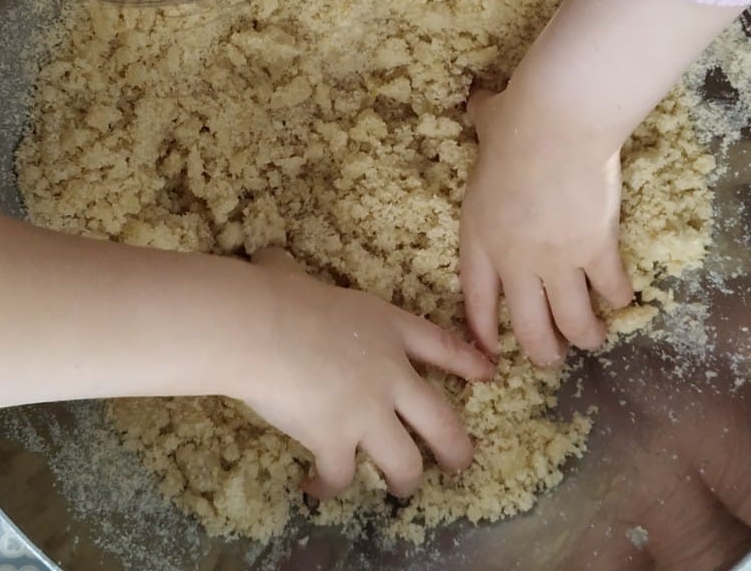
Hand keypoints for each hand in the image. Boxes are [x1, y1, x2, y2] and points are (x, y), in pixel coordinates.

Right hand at [237, 248, 494, 499]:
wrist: (261, 328)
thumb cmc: (278, 295)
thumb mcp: (295, 276)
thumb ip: (290, 272)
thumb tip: (269, 260)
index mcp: (387, 327)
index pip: (440, 345)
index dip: (467, 361)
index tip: (489, 373)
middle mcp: (390, 375)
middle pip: (442, 421)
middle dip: (455, 448)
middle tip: (458, 462)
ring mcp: (368, 413)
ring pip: (406, 462)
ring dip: (405, 480)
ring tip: (400, 489)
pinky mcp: (337, 441)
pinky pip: (341, 475)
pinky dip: (330, 485)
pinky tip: (316, 487)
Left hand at [460, 85, 633, 364]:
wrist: (557, 125)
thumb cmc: (516, 121)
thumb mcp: (484, 127)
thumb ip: (481, 123)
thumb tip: (477, 102)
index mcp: (479, 236)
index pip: (476, 299)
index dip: (483, 331)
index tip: (490, 352)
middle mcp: (515, 261)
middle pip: (528, 326)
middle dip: (541, 351)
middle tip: (550, 360)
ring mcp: (557, 261)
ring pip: (572, 321)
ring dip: (584, 335)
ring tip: (591, 340)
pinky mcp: (596, 251)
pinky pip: (610, 288)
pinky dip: (619, 298)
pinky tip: (624, 299)